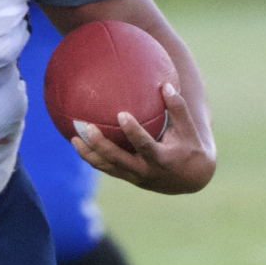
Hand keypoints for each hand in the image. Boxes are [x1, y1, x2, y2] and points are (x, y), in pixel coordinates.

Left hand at [71, 84, 216, 194]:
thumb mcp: (190, 130)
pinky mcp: (128, 178)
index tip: (121, 114)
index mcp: (161, 159)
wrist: (192, 179)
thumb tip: (166, 85)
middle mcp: (145, 171)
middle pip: (118, 160)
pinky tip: (79, 143)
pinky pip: (107, 168)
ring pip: (107, 167)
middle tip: (88, 127)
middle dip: (101, 145)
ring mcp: (135, 177)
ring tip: (73, 138)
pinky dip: (92, 158)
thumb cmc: (191, 147)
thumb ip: (178, 108)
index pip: (144, 145)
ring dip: (89, 154)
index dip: (132, 132)